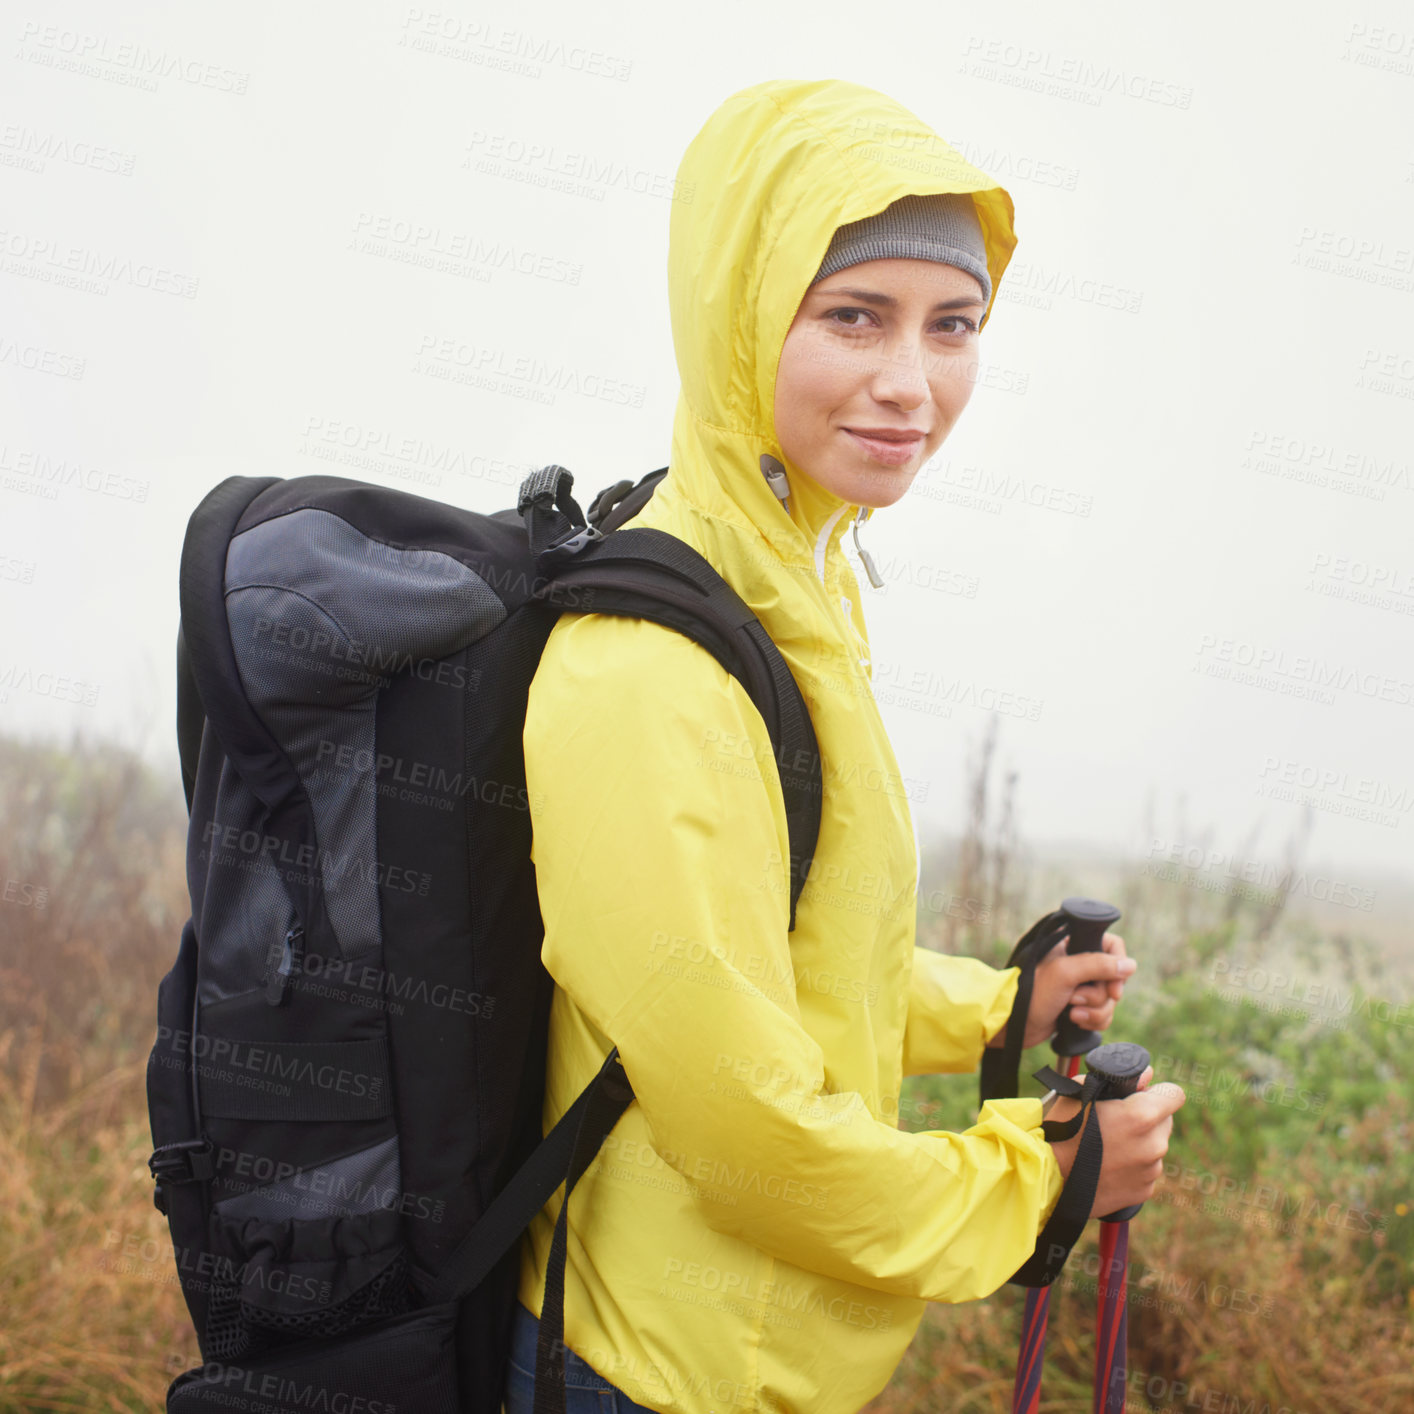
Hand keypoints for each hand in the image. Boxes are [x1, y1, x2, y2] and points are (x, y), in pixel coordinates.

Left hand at [986, 930, 1136, 1049]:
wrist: (1013, 1025)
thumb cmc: (1030, 993)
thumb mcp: (1064, 973)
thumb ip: (1098, 965)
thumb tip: (1130, 965)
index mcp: (1072, 944)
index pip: (1112, 945)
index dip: (1117, 966)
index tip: (1113, 986)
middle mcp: (1078, 962)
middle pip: (1113, 977)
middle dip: (1099, 996)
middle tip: (1075, 998)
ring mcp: (1079, 985)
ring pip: (1109, 999)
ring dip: (1094, 1011)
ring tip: (1071, 1012)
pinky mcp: (1079, 1006)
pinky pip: (1102, 1014)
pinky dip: (1091, 1020)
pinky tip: (1073, 1021)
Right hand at [1047, 1067, 1186, 1217]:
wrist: (1047, 1177)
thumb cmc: (1060, 1129)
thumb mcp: (1081, 1091)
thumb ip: (1118, 1079)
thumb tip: (1146, 1076)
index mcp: (1142, 1116)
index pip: (1175, 1094)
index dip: (1158, 1091)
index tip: (1142, 1095)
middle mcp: (1154, 1144)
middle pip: (1165, 1121)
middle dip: (1148, 1118)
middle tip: (1119, 1120)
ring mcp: (1151, 1171)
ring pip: (1155, 1147)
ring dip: (1140, 1143)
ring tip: (1108, 1146)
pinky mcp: (1144, 1192)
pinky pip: (1146, 1171)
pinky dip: (1133, 1166)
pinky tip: (1108, 1165)